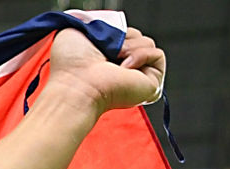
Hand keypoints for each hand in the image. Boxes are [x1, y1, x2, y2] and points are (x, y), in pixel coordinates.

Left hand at [47, 23, 166, 115]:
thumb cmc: (71, 65)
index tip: (102, 37)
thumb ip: (98, 24)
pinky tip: (125, 67)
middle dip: (124, 37)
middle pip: (137, 36)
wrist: (78, 83)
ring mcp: (137, 77)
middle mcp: (122, 68)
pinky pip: (157, 54)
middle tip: (107, 51)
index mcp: (106, 57)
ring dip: (130, 46)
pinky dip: (142, 55)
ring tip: (114, 59)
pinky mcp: (151, 84)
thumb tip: (114, 26)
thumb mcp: (80, 32)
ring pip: (148, 43)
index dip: (117, 31)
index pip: (124, 33)